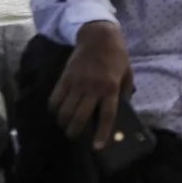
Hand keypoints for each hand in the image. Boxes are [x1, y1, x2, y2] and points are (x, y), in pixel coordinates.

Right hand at [50, 21, 132, 147]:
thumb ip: (126, 90)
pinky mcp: (64, 79)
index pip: (107, 115)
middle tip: (76, 137)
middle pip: (80, 118)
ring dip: (63, 124)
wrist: (99, 36)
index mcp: (111, 87)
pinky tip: (57, 113)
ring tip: (66, 126)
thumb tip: (124, 107)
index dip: (102, 133)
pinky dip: (53, 110)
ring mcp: (77, 83)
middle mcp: (93, 88)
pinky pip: (54, 100)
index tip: (97, 147)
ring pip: (64, 112)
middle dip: (75, 133)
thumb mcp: (128, 72)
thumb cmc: (116, 55)